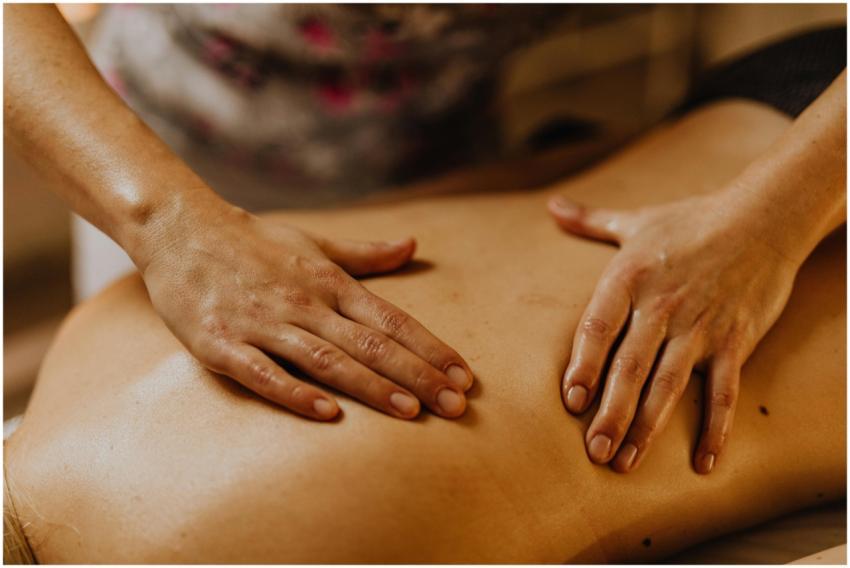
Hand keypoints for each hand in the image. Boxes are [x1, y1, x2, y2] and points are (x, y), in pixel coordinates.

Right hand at [139, 201, 472, 420]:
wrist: (180, 228)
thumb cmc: (254, 241)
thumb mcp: (314, 242)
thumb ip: (366, 253)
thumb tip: (412, 244)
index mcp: (329, 281)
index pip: (392, 319)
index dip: (430, 348)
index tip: (464, 376)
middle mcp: (303, 302)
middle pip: (370, 343)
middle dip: (417, 375)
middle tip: (456, 405)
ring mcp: (262, 323)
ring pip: (327, 360)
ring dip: (371, 386)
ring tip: (412, 412)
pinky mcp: (221, 344)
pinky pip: (263, 373)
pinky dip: (295, 393)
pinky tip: (327, 415)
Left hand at [548, 190, 799, 473]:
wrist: (763, 216)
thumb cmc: (691, 221)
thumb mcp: (635, 221)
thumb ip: (589, 221)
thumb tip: (552, 207)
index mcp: (630, 278)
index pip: (597, 327)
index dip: (583, 365)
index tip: (571, 401)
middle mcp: (662, 305)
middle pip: (630, 366)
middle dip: (611, 411)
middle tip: (594, 451)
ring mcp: (701, 326)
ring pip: (670, 384)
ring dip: (647, 426)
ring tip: (626, 462)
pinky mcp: (735, 340)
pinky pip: (724, 392)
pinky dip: (716, 428)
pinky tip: (704, 462)